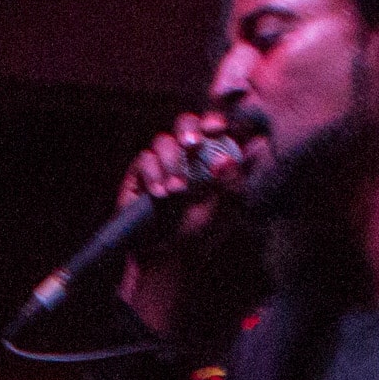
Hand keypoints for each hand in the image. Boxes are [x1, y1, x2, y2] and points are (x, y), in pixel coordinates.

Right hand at [109, 106, 260, 334]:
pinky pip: (144, 159)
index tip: (217, 129)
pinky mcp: (141, 174)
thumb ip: (235, 183)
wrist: (167, 258)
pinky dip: (153, 174)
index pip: (215, 128)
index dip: (216, 121)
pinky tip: (161, 194)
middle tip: (193, 144)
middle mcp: (187, 156)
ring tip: (177, 190)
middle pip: (186, 123)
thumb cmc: (201, 235)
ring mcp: (163, 163)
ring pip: (164, 140)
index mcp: (212, 158)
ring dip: (172, 162)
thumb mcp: (225, 211)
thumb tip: (238, 154)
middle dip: (189, 129)